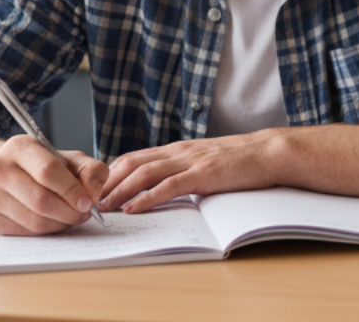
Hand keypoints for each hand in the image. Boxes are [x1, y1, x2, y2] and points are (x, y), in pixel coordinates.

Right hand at [0, 135, 108, 234]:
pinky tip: (54, 220)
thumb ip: (90, 170)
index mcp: (19, 147)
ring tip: (72, 216)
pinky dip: (48, 230)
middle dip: (70, 212)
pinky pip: (26, 232)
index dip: (72, 190)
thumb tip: (93, 195)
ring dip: (61, 223)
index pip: (48, 172)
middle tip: (85, 213)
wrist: (4, 174)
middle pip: (40, 200)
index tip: (89, 202)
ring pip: (34, 220)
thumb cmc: (43, 165)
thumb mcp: (70, 158)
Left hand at [99, 131, 283, 213]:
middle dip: (107, 182)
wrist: (269, 152)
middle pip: (132, 163)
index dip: (111, 173)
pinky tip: (133, 208)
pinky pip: (168, 186)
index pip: (135, 157)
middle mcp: (179, 152)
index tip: (95, 190)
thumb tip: (163, 188)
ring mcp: (190, 161)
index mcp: (179, 149)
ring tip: (103, 207)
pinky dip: (147, 197)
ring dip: (120, 191)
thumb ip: (184, 170)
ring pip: (144, 173)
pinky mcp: (203, 174)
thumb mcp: (206, 161)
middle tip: (89, 200)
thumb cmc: (242, 160)